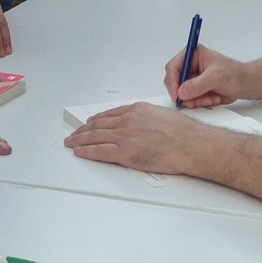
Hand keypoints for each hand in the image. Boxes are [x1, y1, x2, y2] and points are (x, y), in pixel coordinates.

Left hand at [63, 102, 204, 173]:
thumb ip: (146, 119)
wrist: (190, 144)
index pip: (110, 114)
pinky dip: (86, 151)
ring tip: (71, 142)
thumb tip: (142, 126)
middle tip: (75, 133)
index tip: (90, 123)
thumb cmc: (183, 132)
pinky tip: (79, 151)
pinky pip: (99, 151)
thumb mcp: (161, 115)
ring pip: (95, 137)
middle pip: (98, 125)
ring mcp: (124, 136)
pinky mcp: (125, 152)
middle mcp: (127, 120)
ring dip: (80, 140)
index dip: (97, 120)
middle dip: (83, 130)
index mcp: (136, 110)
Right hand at [162, 45, 246, 108]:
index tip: (177, 95)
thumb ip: (198, 84)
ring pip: (182, 94)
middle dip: (185, 94)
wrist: (245, 84)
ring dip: (195, 100)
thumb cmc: (234, 74)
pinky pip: (190, 100)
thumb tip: (181, 92)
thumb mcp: (216, 77)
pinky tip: (213, 99)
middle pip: (175, 82)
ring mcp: (192, 79)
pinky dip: (200, 103)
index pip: (173, 67)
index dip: (172, 82)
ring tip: (211, 98)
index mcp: (193, 55)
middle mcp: (190, 66)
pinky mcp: (196, 90)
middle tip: (193, 101)